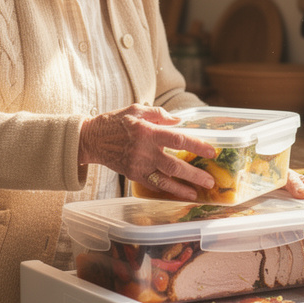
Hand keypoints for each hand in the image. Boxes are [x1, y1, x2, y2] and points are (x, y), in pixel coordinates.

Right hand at [79, 104, 217, 199]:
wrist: (91, 139)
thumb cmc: (114, 122)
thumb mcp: (136, 110)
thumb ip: (159, 114)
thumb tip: (179, 121)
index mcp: (148, 132)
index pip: (178, 140)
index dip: (197, 146)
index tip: (211, 152)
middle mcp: (145, 152)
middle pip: (175, 166)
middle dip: (195, 175)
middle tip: (210, 181)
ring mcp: (139, 166)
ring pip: (165, 181)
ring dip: (183, 188)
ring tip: (197, 193)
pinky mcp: (134, 175)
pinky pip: (153, 185)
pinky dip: (167, 190)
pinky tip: (178, 193)